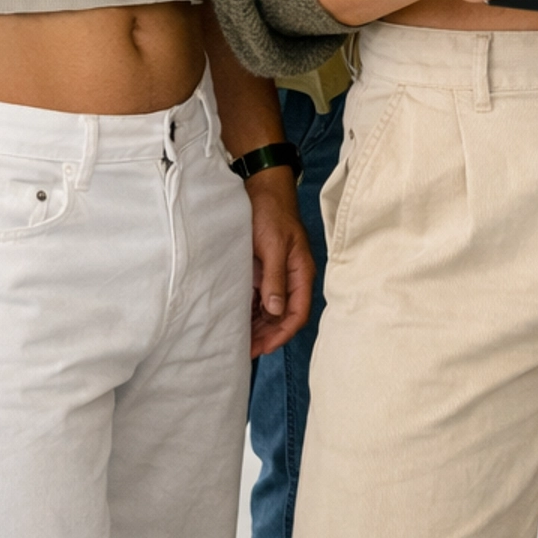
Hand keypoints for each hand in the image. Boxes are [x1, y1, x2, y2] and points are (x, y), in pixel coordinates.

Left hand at [244, 166, 315, 356]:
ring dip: (258, 327)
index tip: (263, 347)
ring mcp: (276, 275)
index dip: (282, 334)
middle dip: (267, 335)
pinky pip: (259, 298)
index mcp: (301, 272)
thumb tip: (276, 310)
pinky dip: (250, 312)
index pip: (298, 313)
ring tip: (239, 341)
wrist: (261, 187)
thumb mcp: (274, 244)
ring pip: (271, 310)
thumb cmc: (271, 213)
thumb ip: (275, 278)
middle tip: (245, 350)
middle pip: (284, 317)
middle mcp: (291, 277)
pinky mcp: (262, 270)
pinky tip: (236, 321)